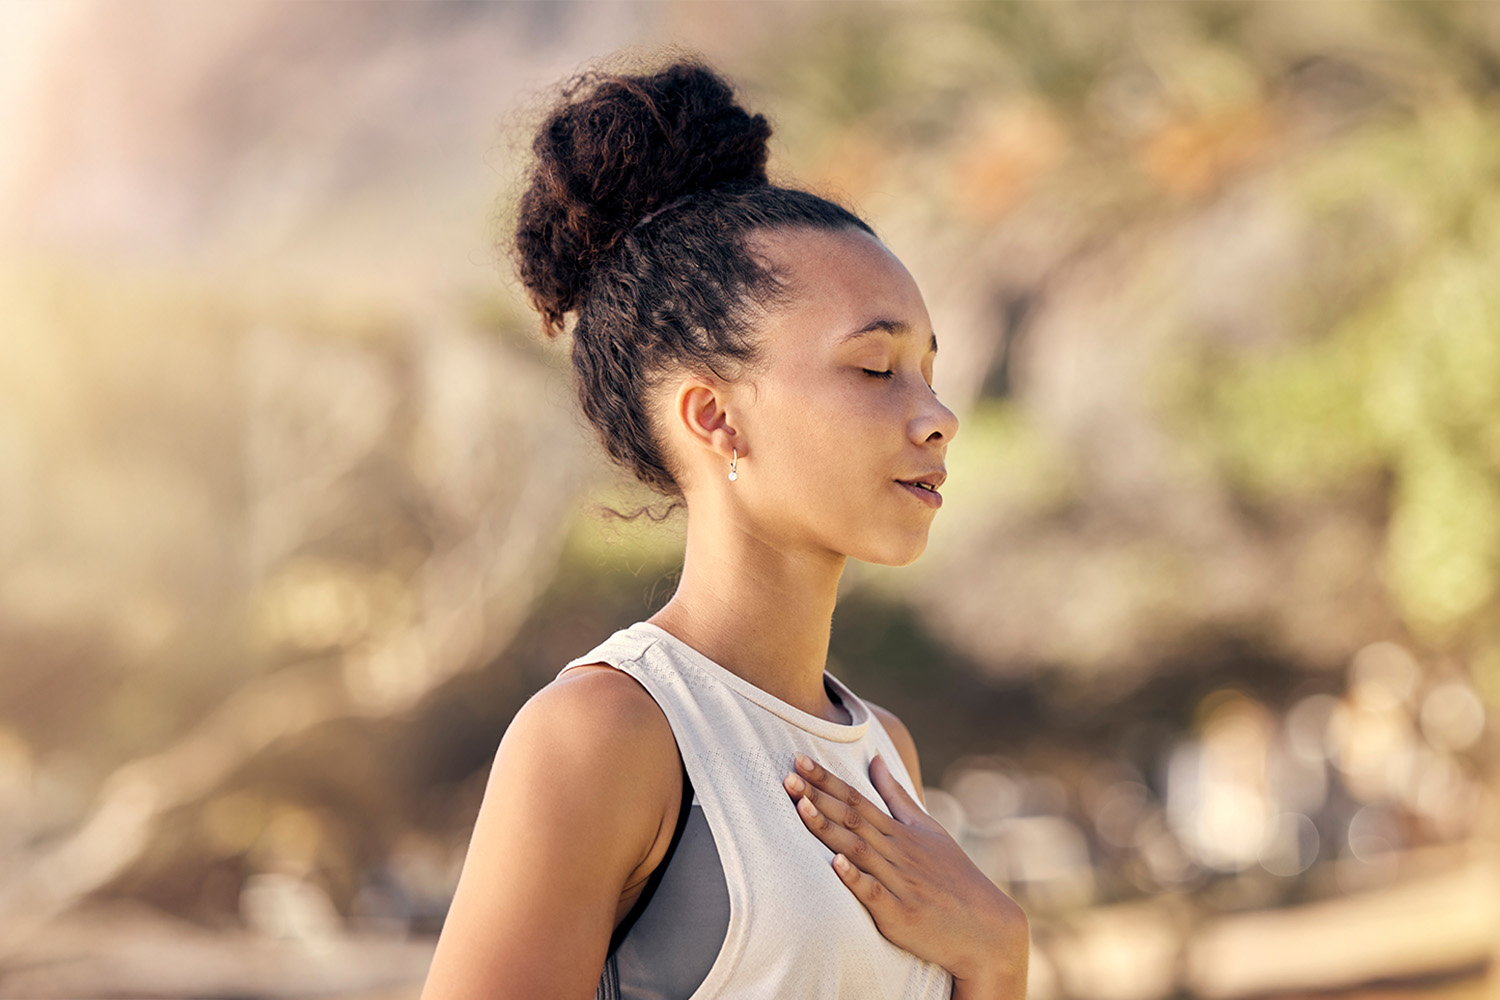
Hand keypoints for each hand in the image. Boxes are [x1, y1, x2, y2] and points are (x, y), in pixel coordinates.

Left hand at [782, 752, 1028, 989]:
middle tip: (787, 775)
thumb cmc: (952, 875)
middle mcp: (897, 851)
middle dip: (818, 795)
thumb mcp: (928, 829)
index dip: (827, 779)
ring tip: (800, 806)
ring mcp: (899, 882)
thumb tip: (875, 759)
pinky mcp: (900, 914)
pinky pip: (875, 893)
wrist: (984, 926)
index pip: (858, 798)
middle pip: (852, 818)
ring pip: (857, 850)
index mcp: (900, 832)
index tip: (800, 759)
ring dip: (828, 828)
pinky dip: (855, 878)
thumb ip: (897, 795)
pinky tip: (835, 863)